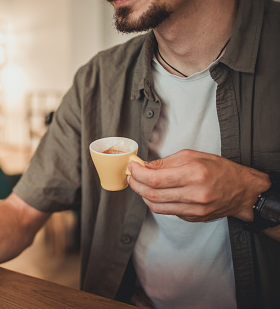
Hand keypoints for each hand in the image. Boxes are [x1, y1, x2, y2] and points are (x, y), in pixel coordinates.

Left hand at [128, 149, 270, 222]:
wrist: (242, 191)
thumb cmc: (220, 170)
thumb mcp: (194, 156)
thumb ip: (167, 162)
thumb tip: (145, 166)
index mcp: (194, 174)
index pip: (156, 179)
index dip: (138, 173)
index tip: (132, 167)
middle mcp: (194, 194)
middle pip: (152, 194)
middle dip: (136, 185)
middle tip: (131, 176)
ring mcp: (194, 209)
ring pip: (157, 206)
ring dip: (143, 195)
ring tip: (140, 185)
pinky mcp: (193, 218)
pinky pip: (167, 212)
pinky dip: (157, 202)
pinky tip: (156, 193)